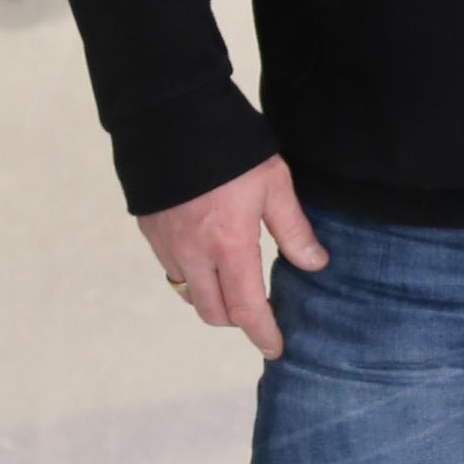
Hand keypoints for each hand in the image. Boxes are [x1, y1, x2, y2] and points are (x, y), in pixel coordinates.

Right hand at [137, 156, 327, 362]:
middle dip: (237, 320)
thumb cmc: (229, 148)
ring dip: (212, 298)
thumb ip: (293, 229)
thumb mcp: (274, 183)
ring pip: (189, 294)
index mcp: (230, 245)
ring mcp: (166, 244)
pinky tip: (207, 257)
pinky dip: (191, 275)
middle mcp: (193, 253)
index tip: (275, 348)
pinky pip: (171, 269)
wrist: (170, 116)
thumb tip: (314, 264)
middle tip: (258, 311)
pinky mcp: (149, 230)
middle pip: (214, 312)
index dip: (262, 333)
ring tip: (233, 283)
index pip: (247, 309)